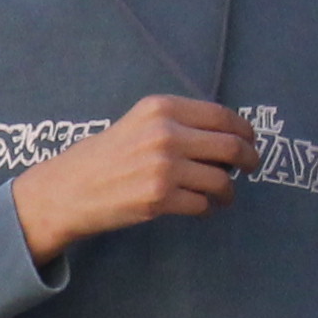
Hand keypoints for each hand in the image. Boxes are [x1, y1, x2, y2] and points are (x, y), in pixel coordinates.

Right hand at [11, 95, 256, 264]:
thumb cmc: (103, 158)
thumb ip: (177, 124)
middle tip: (250, 168)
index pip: (222, 116)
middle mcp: (165, 134)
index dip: (244, 131)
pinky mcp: (159, 199)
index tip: (250, 141)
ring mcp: (163, 168)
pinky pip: (203, 204)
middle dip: (249, 160)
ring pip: (221, 180)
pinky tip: (202, 208)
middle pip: (230, 146)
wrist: (67, 191)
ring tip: (223, 195)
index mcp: (161, 109)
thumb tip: (225, 136)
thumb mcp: (138, 124)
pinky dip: (208, 208)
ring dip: (228, 190)